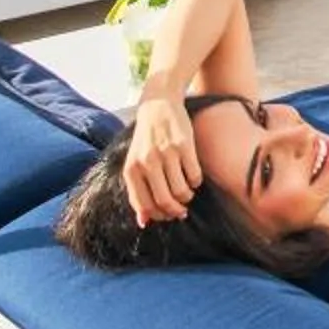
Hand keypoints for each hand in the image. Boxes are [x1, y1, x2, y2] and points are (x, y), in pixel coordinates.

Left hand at [125, 88, 201, 226]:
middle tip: (181, 211)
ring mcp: (166, 153)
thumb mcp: (135, 164)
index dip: (158, 216)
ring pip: (181, 191)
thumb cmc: (146, 140)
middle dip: (175, 211)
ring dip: (187, 197)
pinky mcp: (184, 145)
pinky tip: (193, 178)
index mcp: (132, 170)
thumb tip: (144, 223)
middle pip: (164, 201)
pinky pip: (194, 175)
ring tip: (188, 193)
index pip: (145, 205)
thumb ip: (138, 192)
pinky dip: (196, 182)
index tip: (167, 215)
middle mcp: (147, 162)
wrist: (158, 105)